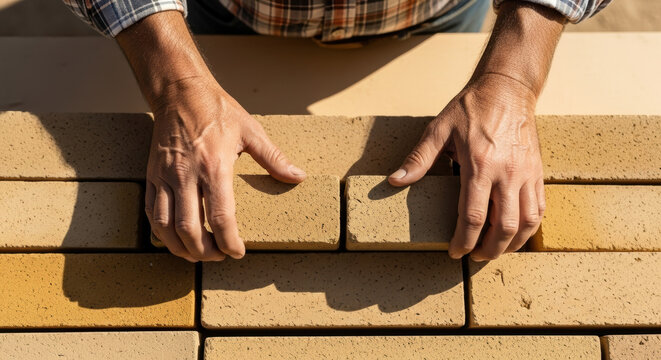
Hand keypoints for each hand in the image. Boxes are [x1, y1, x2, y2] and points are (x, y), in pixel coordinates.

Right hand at [145, 76, 305, 260]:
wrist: (180, 91)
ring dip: (180, 247)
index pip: (220, 217)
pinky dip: (161, 232)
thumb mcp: (251, 130)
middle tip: (219, 257)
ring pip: (165, 225)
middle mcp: (186, 175)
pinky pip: (151, 212)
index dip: (229, 242)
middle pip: (189, 228)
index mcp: (214, 167)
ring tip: (197, 255)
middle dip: (205, 251)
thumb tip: (298, 177)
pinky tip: (174, 239)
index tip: (237, 252)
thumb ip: (273, 158)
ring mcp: (165, 176)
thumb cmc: (217, 110)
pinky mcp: (152, 175)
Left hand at [389, 0, 563, 260]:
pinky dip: (529, 228)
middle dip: (488, 249)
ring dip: (510, 244)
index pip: (473, 216)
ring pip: (525, 222)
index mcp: (479, 165)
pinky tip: (517, 235)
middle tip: (474, 257)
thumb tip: (396, 180)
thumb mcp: (439, 128)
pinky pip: (539, 209)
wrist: (509, 89)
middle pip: (503, 227)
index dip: (464, 240)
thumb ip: (419, 158)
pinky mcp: (538, 172)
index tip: (455, 252)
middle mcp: (506, 173)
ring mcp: (526, 174)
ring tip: (494, 251)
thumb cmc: (471, 108)